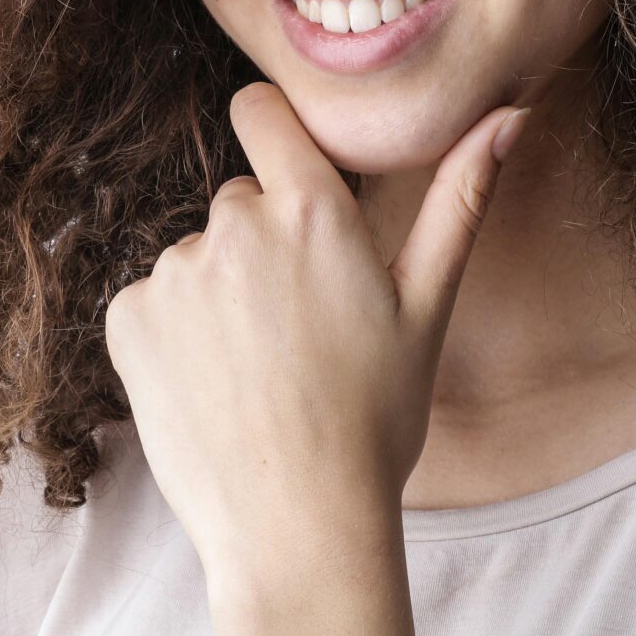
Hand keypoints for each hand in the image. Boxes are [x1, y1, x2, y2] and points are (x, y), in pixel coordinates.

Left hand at [101, 82, 527, 586]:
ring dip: (222, 295)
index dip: (272, 133)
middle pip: (239, 201)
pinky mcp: (129, 320)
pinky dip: (177, 336)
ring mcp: (173, 273)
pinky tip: (217, 387)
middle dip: (266, 244)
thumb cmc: (375, 419)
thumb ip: (460, 198)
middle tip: (301, 327)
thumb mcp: (427, 307)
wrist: (296, 525)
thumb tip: (507, 115)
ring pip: (199, 258)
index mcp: (309, 210)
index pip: (260, 110)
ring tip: (262, 370)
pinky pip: (155, 303)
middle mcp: (232, 225)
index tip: (289, 176)